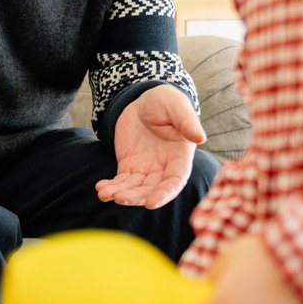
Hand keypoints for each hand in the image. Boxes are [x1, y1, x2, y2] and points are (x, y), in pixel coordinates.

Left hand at [96, 85, 205, 208]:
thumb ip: (187, 121)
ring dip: (121, 194)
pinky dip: (111, 187)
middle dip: (137, 197)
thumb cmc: (166, 102)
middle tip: (120, 198)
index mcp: (180, 157)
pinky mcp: (130, 167)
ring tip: (105, 194)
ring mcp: (146, 169)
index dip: (164, 193)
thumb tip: (200, 137)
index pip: (175, 181)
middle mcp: (165, 168)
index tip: (151, 203)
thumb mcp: (177, 106)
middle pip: (152, 189)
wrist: (144, 100)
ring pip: (135, 189)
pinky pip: (121, 181)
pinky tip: (101, 188)